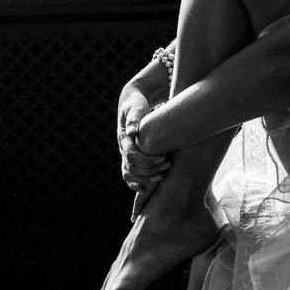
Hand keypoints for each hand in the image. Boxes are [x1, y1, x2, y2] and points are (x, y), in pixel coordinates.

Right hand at [117, 81, 169, 196]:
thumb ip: (134, 118)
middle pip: (131, 168)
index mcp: (123, 138)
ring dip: (145, 178)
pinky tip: (148, 188)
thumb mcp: (135, 108)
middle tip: (167, 165)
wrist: (133, 101)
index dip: (147, 161)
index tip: (164, 157)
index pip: (131, 156)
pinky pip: (129, 175)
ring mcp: (125, 153)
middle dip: (149, 170)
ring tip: (161, 176)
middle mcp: (123, 148)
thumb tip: (133, 132)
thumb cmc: (136, 103)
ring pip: (129, 174)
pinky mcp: (131, 156)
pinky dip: (137, 183)